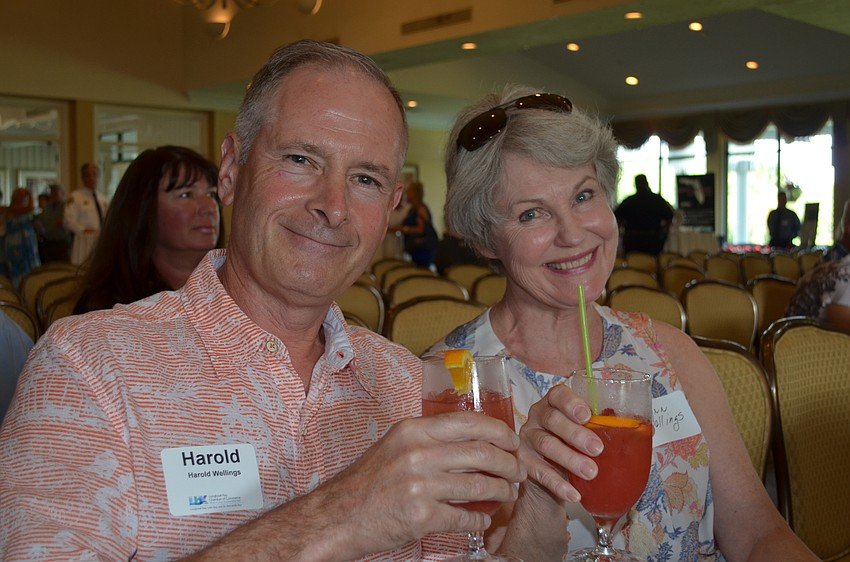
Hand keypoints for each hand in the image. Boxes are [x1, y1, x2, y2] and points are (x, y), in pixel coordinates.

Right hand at [329, 412, 524, 556]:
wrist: (337, 517)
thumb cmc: (366, 482)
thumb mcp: (395, 445)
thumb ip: (429, 439)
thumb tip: (472, 440)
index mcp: (413, 430)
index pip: (470, 423)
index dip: (499, 432)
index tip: (513, 441)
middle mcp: (418, 453)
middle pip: (482, 453)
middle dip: (510, 463)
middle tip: (519, 470)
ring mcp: (420, 485)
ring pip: (480, 485)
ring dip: (502, 491)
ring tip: (508, 493)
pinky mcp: (422, 516)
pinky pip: (465, 516)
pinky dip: (480, 519)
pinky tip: (483, 519)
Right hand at [517, 384, 602, 503]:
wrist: (549, 478)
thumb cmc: (572, 447)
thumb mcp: (584, 434)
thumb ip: (603, 428)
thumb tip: (644, 430)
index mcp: (554, 404)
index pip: (558, 394)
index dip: (571, 403)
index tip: (587, 416)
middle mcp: (537, 417)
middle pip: (552, 419)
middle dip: (576, 434)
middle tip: (598, 449)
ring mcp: (527, 439)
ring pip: (546, 444)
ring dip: (570, 459)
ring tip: (591, 473)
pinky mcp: (522, 462)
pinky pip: (538, 472)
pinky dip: (558, 484)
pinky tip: (574, 494)